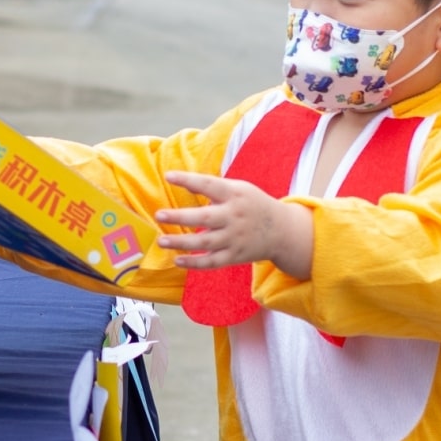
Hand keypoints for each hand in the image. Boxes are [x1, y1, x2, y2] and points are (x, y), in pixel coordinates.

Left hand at [154, 171, 311, 277]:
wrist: (282, 230)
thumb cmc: (252, 204)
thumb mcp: (238, 189)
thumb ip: (213, 187)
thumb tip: (183, 183)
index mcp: (234, 194)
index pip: (208, 184)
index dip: (188, 179)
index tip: (168, 176)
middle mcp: (234, 216)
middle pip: (205, 218)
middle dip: (180, 217)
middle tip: (159, 215)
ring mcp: (234, 238)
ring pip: (205, 243)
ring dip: (181, 242)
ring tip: (161, 240)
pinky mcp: (234, 256)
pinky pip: (212, 262)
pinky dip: (194, 264)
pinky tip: (177, 260)